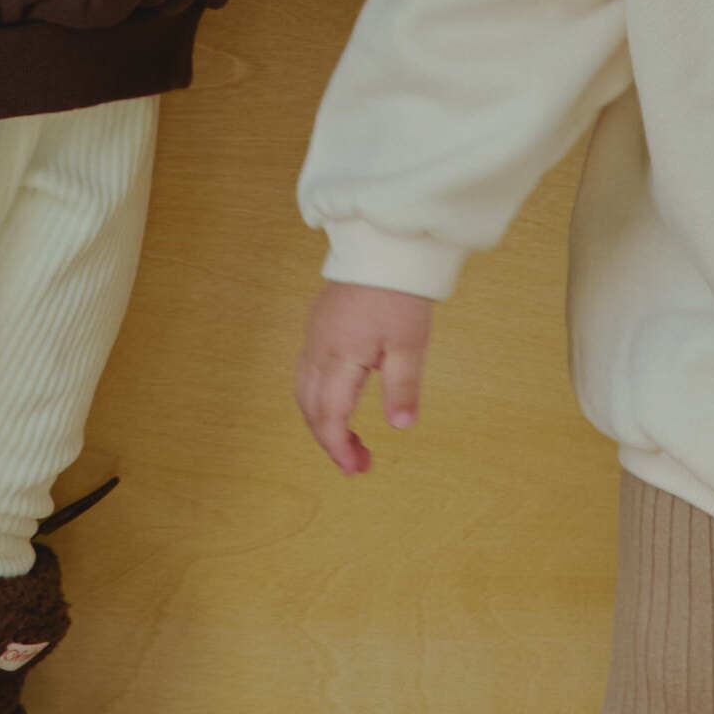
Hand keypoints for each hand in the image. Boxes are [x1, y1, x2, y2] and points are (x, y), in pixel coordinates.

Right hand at [296, 281, 431, 475]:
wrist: (382, 245)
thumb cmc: (398, 292)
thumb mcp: (409, 344)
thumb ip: (402, 387)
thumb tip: (400, 426)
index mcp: (339, 356)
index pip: (329, 415)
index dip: (339, 447)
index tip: (356, 468)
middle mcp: (318, 349)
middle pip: (310, 407)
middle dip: (329, 440)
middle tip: (357, 463)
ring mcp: (314, 336)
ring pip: (304, 390)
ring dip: (321, 420)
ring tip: (349, 440)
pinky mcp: (319, 326)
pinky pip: (306, 371)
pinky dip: (317, 398)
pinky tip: (339, 403)